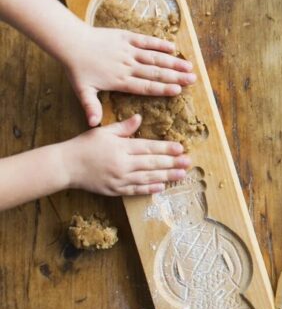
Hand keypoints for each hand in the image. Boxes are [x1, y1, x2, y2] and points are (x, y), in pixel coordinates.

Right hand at [60, 114, 190, 195]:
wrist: (66, 166)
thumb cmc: (84, 145)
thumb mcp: (103, 131)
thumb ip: (123, 127)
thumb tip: (140, 118)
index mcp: (121, 148)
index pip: (148, 147)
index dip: (166, 148)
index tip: (180, 148)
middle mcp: (122, 164)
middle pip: (152, 163)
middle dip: (172, 163)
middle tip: (188, 162)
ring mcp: (119, 179)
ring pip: (147, 178)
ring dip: (166, 176)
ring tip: (181, 175)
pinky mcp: (114, 190)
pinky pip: (135, 190)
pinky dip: (149, 189)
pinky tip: (161, 187)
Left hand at [64, 23, 196, 126]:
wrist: (71, 43)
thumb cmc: (77, 69)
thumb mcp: (82, 91)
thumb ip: (90, 107)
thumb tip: (93, 125)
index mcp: (120, 80)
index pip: (145, 86)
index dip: (162, 88)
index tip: (178, 90)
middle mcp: (128, 65)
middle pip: (155, 72)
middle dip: (175, 76)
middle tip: (192, 79)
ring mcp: (128, 50)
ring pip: (154, 57)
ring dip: (172, 62)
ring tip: (189, 66)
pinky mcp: (126, 37)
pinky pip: (146, 40)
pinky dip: (159, 44)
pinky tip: (173, 47)